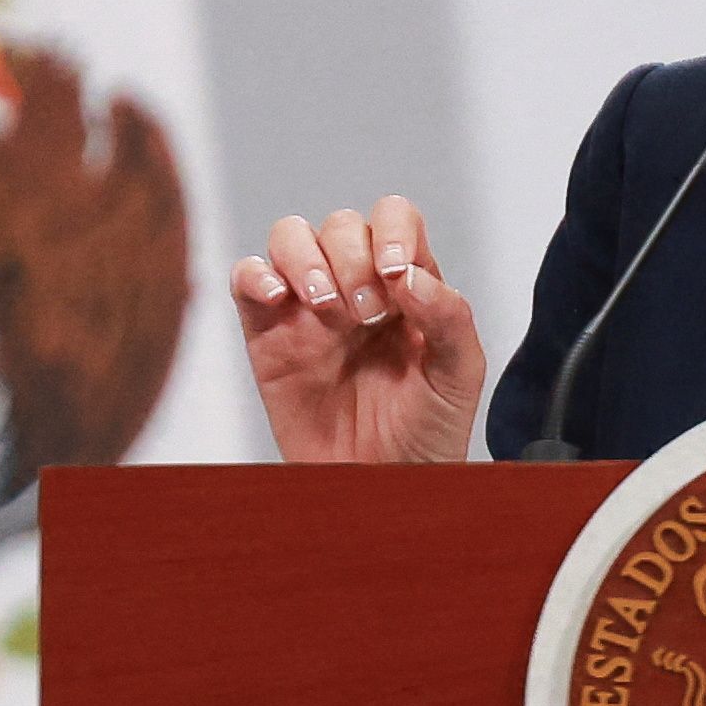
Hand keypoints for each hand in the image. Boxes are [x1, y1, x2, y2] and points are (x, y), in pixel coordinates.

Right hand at [231, 198, 485, 466]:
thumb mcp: (458, 373)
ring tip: (324, 308)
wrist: (382, 486)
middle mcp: (356, 284)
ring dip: (305, 260)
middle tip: (365, 316)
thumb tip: (409, 274)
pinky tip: (278, 299)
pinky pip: (246, 278)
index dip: (392, 233)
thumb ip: (447, 315)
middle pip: (341, 225)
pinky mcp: (267, 334)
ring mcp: (308, 307)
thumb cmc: (427, 432)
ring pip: (291, 237)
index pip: (395, 219)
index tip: (395, 277)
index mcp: (407, 284)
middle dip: (352, 260)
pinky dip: (255, 274)